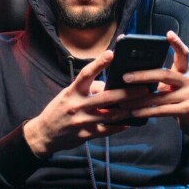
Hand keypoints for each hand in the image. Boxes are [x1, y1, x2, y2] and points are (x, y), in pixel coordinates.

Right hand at [24, 49, 149, 157]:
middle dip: (127, 93)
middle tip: (143, 88)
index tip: (112, 53)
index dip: (99, 63)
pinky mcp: (86, 134)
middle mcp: (77, 105)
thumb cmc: (59, 109)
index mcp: (72, 92)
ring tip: (143, 105)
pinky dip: (120, 126)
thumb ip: (88, 88)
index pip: (86, 74)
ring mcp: (82, 121)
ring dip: (128, 110)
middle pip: (106, 98)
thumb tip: (108, 85)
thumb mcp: (69, 94)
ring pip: (111, 115)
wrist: (45, 134)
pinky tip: (130, 122)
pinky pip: (107, 130)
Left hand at [118, 31, 188, 156]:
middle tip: (125, 77)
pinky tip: (134, 112)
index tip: (168, 34)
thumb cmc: (179, 101)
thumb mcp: (173, 87)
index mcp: (185, 71)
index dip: (177, 43)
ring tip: (123, 101)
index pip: (183, 54)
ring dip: (139, 99)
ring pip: (160, 96)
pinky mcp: (188, 109)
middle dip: (142, 75)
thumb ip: (161, 79)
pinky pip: (162, 110)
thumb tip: (132, 74)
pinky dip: (147, 111)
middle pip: (164, 74)